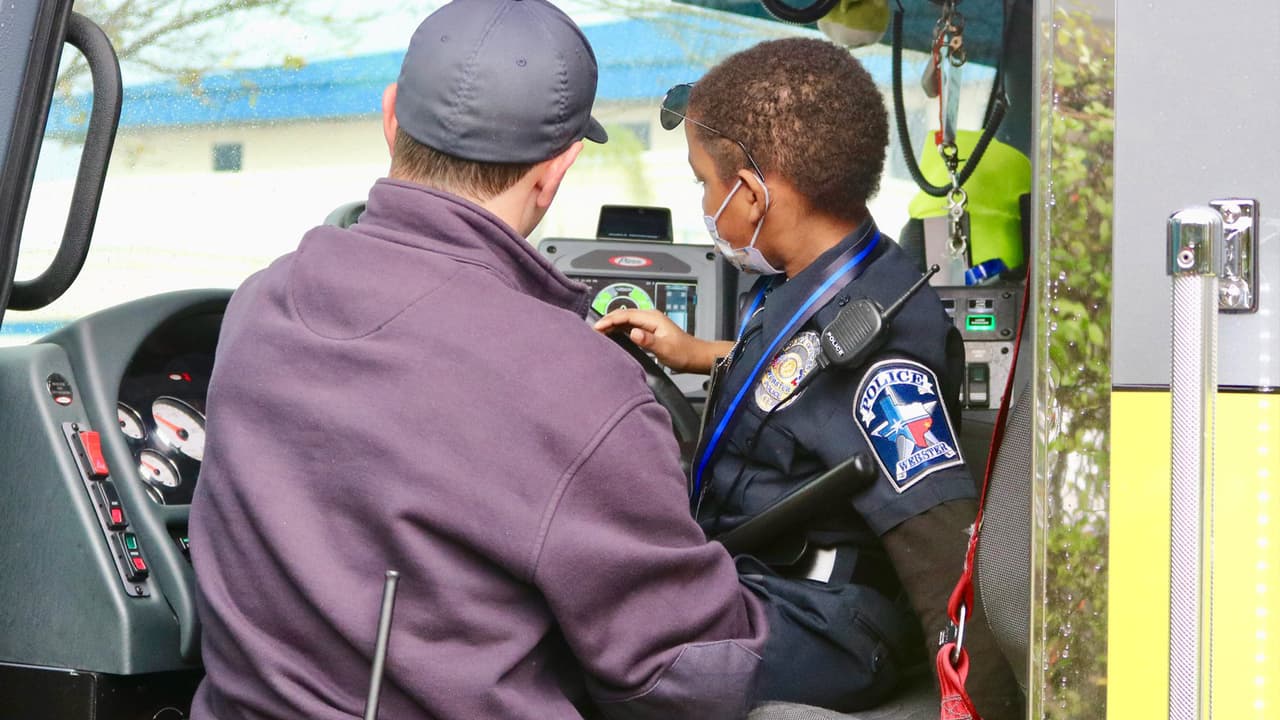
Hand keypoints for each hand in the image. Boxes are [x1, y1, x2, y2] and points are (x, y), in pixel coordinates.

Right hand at [593, 309, 726, 373]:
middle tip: (592, 330)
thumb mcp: (665, 349)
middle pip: (623, 315)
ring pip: (625, 320)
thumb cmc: (683, 353)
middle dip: (607, 320)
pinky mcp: (648, 330)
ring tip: (597, 332)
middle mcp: (649, 317)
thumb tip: (633, 332)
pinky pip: (629, 326)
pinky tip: (611, 335)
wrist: (695, 356)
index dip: (609, 320)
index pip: (625, 315)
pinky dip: (618, 329)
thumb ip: (648, 340)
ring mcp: (649, 323)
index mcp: (652, 318)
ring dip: (611, 324)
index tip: (597, 328)